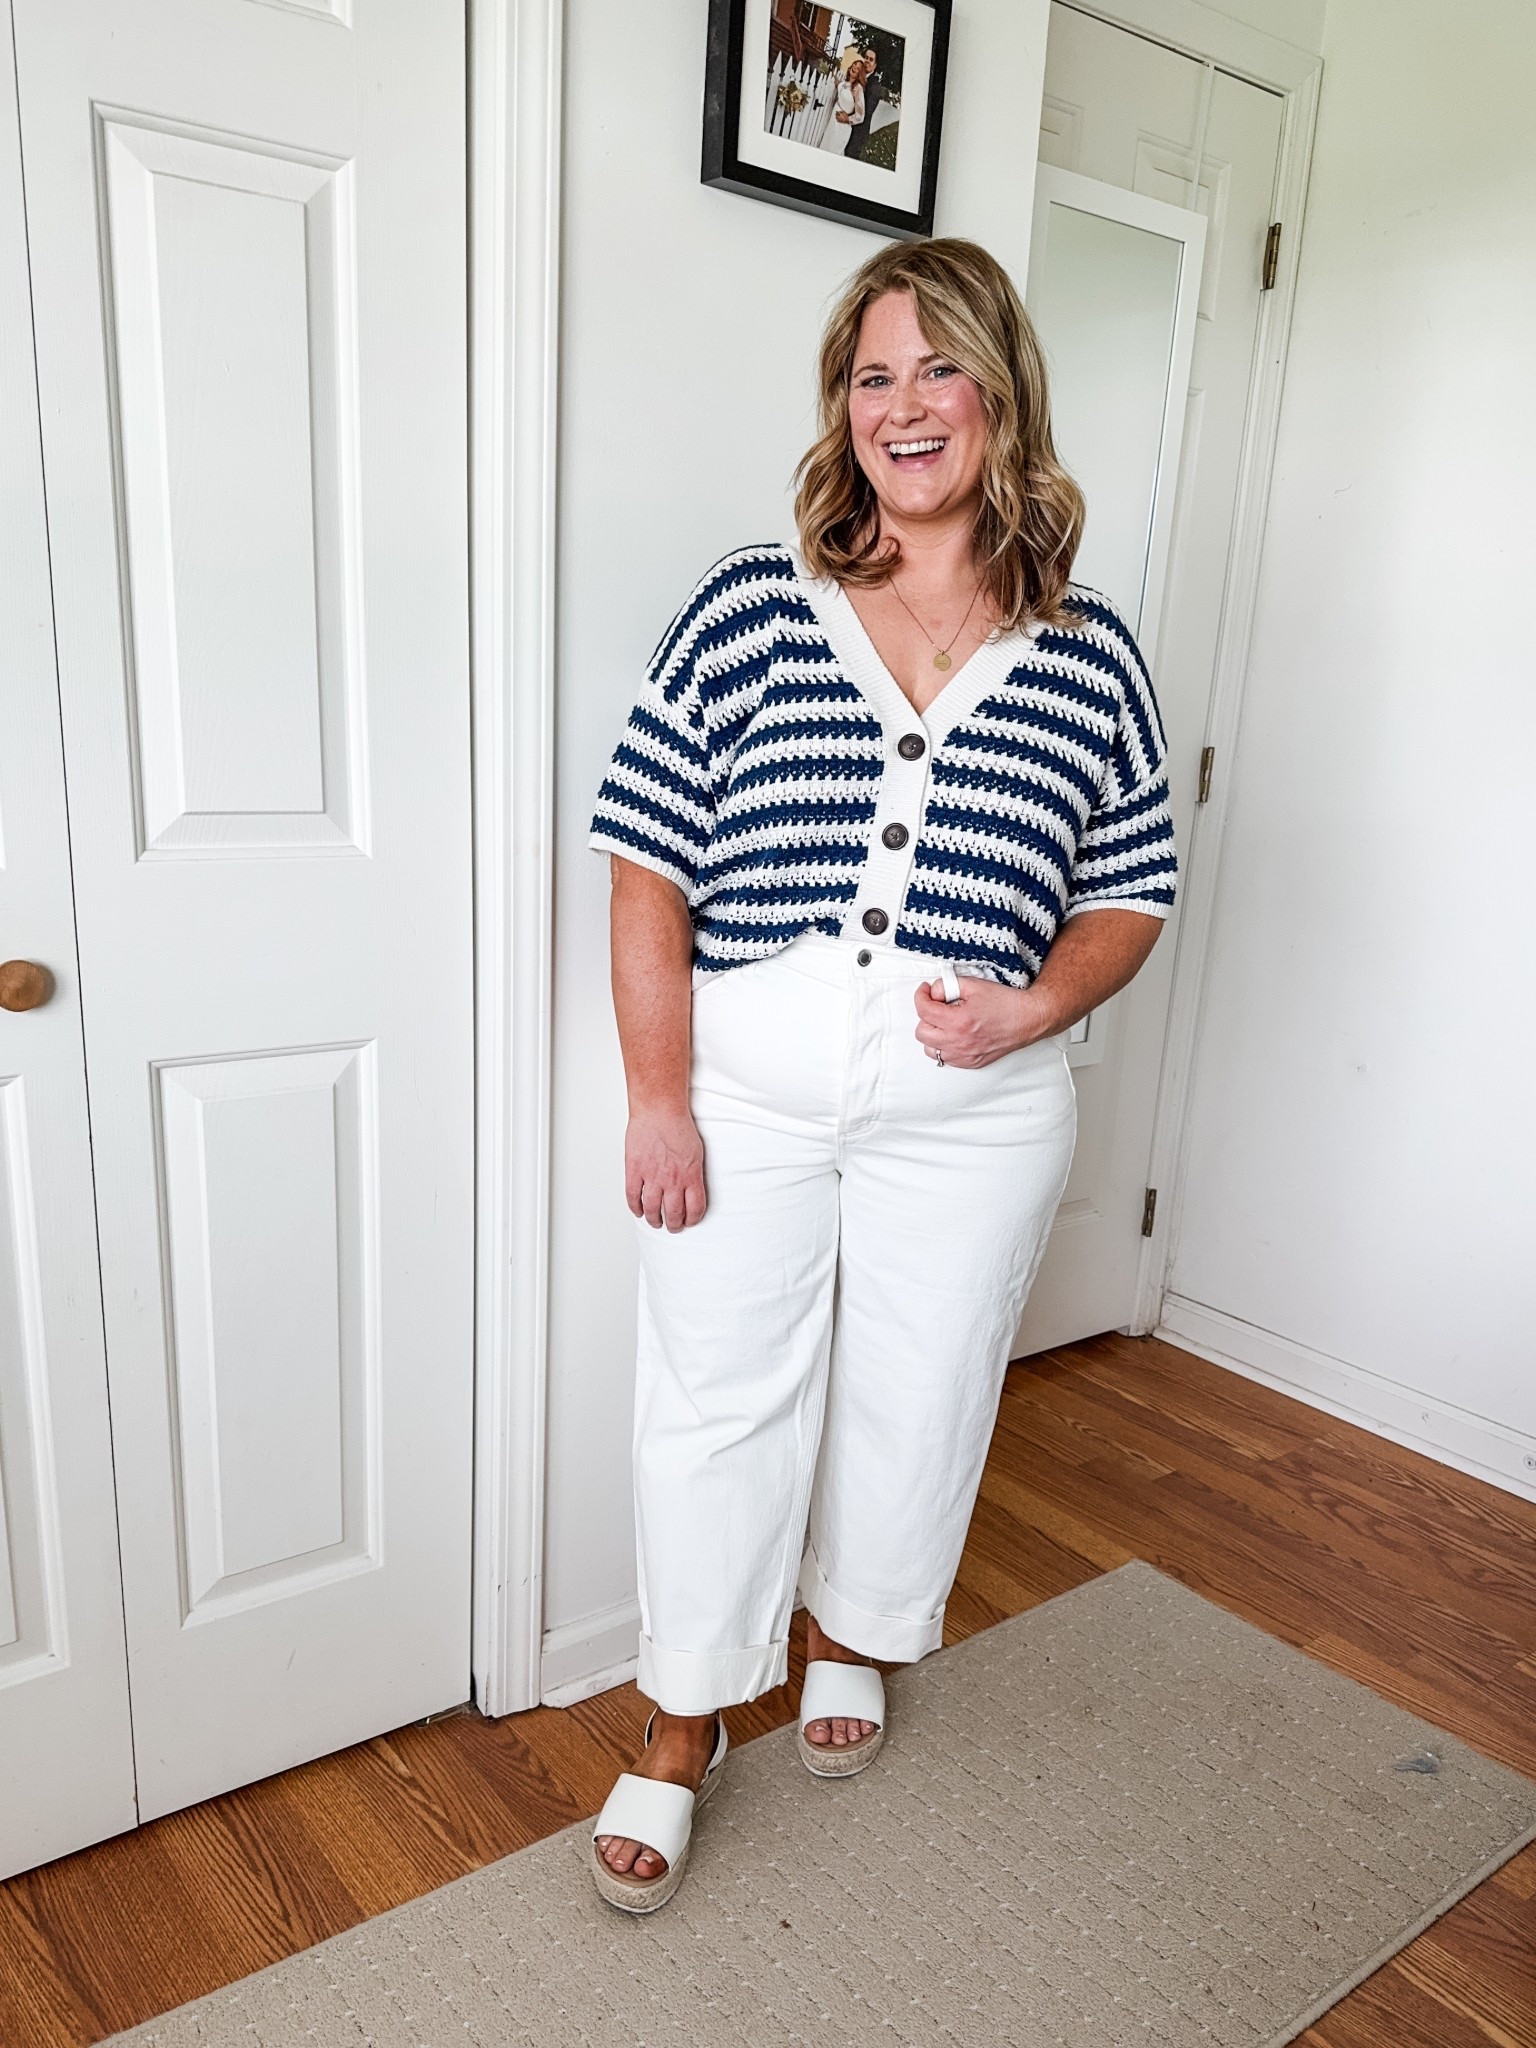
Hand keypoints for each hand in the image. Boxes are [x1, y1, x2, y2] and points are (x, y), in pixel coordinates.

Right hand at [625, 1105, 706, 1229]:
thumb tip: (691, 1187)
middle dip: (674, 1225)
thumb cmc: (678, 1125)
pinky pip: (633, 1197)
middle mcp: (672, 1180)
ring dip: (654, 1220)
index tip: (690, 1221)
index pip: (695, 1208)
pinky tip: (638, 1211)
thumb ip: (693, 1173)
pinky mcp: (634, 1171)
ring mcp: (651, 1177)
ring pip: (652, 1210)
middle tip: (673, 1227)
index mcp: (690, 1176)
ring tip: (655, 1222)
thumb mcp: (696, 1152)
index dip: (692, 1219)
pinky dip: (635, 1208)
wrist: (659, 1110)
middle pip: (673, 1214)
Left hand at [913, 974, 1048, 1069]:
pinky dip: (945, 1046)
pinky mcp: (971, 1063)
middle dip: (926, 1016)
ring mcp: (965, 1056)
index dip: (921, 996)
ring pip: (930, 1049)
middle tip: (937, 1006)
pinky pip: (945, 1058)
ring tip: (946, 1022)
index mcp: (958, 1021)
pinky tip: (955, 1035)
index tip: (926, 991)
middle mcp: (959, 1042)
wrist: (1028, 1019)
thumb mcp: (974, 985)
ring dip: (933, 1034)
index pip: (923, 1010)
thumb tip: (933, 992)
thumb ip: (948, 985)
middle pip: (922, 1032)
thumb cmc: (1005, 1002)